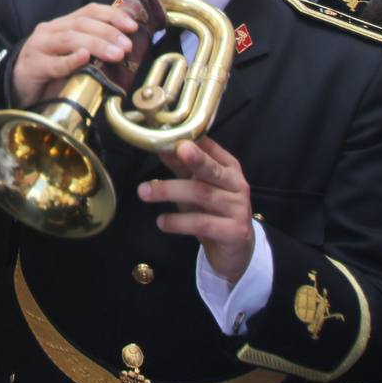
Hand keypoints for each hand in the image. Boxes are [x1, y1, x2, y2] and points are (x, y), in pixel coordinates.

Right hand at [11, 2, 137, 105]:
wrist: (16, 91)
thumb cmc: (49, 75)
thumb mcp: (73, 58)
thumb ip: (92, 51)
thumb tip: (125, 49)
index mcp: (62, 25)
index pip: (89, 11)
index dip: (112, 15)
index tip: (133, 27)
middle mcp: (49, 31)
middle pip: (81, 24)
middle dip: (108, 32)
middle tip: (126, 46)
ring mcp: (38, 47)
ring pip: (69, 39)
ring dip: (96, 45)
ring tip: (115, 54)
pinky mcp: (31, 66)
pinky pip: (53, 63)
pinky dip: (70, 60)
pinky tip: (84, 58)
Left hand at [139, 136, 254, 282]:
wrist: (236, 250)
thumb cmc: (212, 211)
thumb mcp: (196, 186)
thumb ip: (182, 168)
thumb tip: (160, 147)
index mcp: (228, 168)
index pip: (211, 149)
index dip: (192, 141)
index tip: (169, 133)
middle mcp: (237, 184)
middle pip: (212, 170)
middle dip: (194, 159)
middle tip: (177, 150)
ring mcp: (238, 208)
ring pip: (202, 194)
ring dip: (170, 191)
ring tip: (143, 191)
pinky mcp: (234, 232)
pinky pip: (202, 223)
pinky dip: (178, 222)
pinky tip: (161, 222)